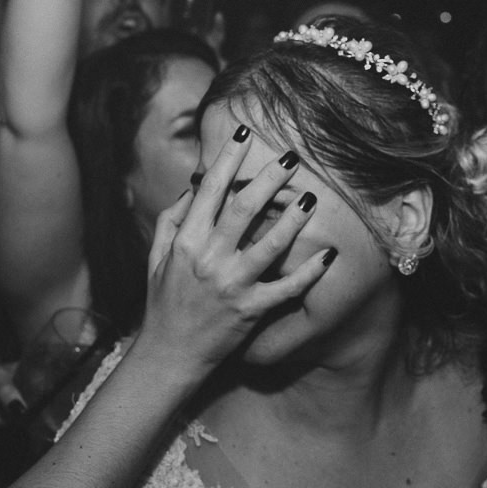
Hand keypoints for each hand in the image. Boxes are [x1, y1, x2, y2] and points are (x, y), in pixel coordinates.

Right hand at [135, 126, 333, 369]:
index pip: (209, 190)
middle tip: (292, 158)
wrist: (169, 353)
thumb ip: (173, 220)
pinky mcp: (251, 310)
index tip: (245, 133)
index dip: (228, 159)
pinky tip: (329, 255)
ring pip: (268, 245)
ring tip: (312, 198)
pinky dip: (309, 272)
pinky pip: (286, 288)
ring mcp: (232, 285)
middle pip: (243, 209)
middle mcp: (209, 259)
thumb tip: (193, 188)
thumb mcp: (157, 257)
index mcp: (187, 241)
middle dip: (269, 179)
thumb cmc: (163, 301)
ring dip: (292, 220)